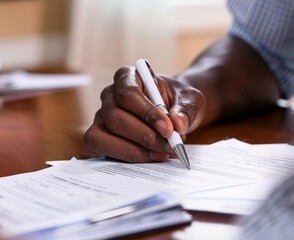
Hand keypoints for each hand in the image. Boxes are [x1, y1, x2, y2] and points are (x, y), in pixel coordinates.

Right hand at [84, 66, 206, 161]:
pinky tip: (153, 157)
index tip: (168, 129)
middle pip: (115, 117)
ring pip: (104, 136)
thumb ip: (186, 110)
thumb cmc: (178, 100)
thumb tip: (178, 124)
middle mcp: (110, 95)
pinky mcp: (102, 137)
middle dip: (144, 136)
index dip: (147, 113)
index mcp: (128, 77)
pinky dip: (129, 157)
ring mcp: (103, 117)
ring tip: (162, 154)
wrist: (176, 112)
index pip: (128, 94)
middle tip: (169, 147)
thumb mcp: (191, 99)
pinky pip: (105, 150)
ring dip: (135, 150)